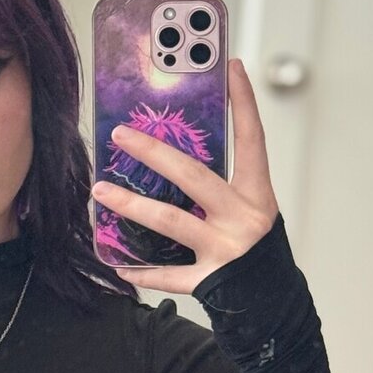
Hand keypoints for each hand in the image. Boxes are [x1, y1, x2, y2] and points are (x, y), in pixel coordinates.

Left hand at [91, 58, 280, 294]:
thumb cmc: (254, 251)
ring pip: (171, 222)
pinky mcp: (210, 280)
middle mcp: (243, 218)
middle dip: (154, 153)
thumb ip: (218, 188)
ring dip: (131, 205)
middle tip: (121, 134)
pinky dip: (140, 271)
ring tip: (100, 191)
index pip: (252, 139)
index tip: (232, 69)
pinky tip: (117, 264)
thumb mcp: (248, 211)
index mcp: (257, 195)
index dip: (244, 103)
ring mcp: (226, 249)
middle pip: (194, 176)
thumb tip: (170, 159)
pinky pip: (167, 274)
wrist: (272, 303)